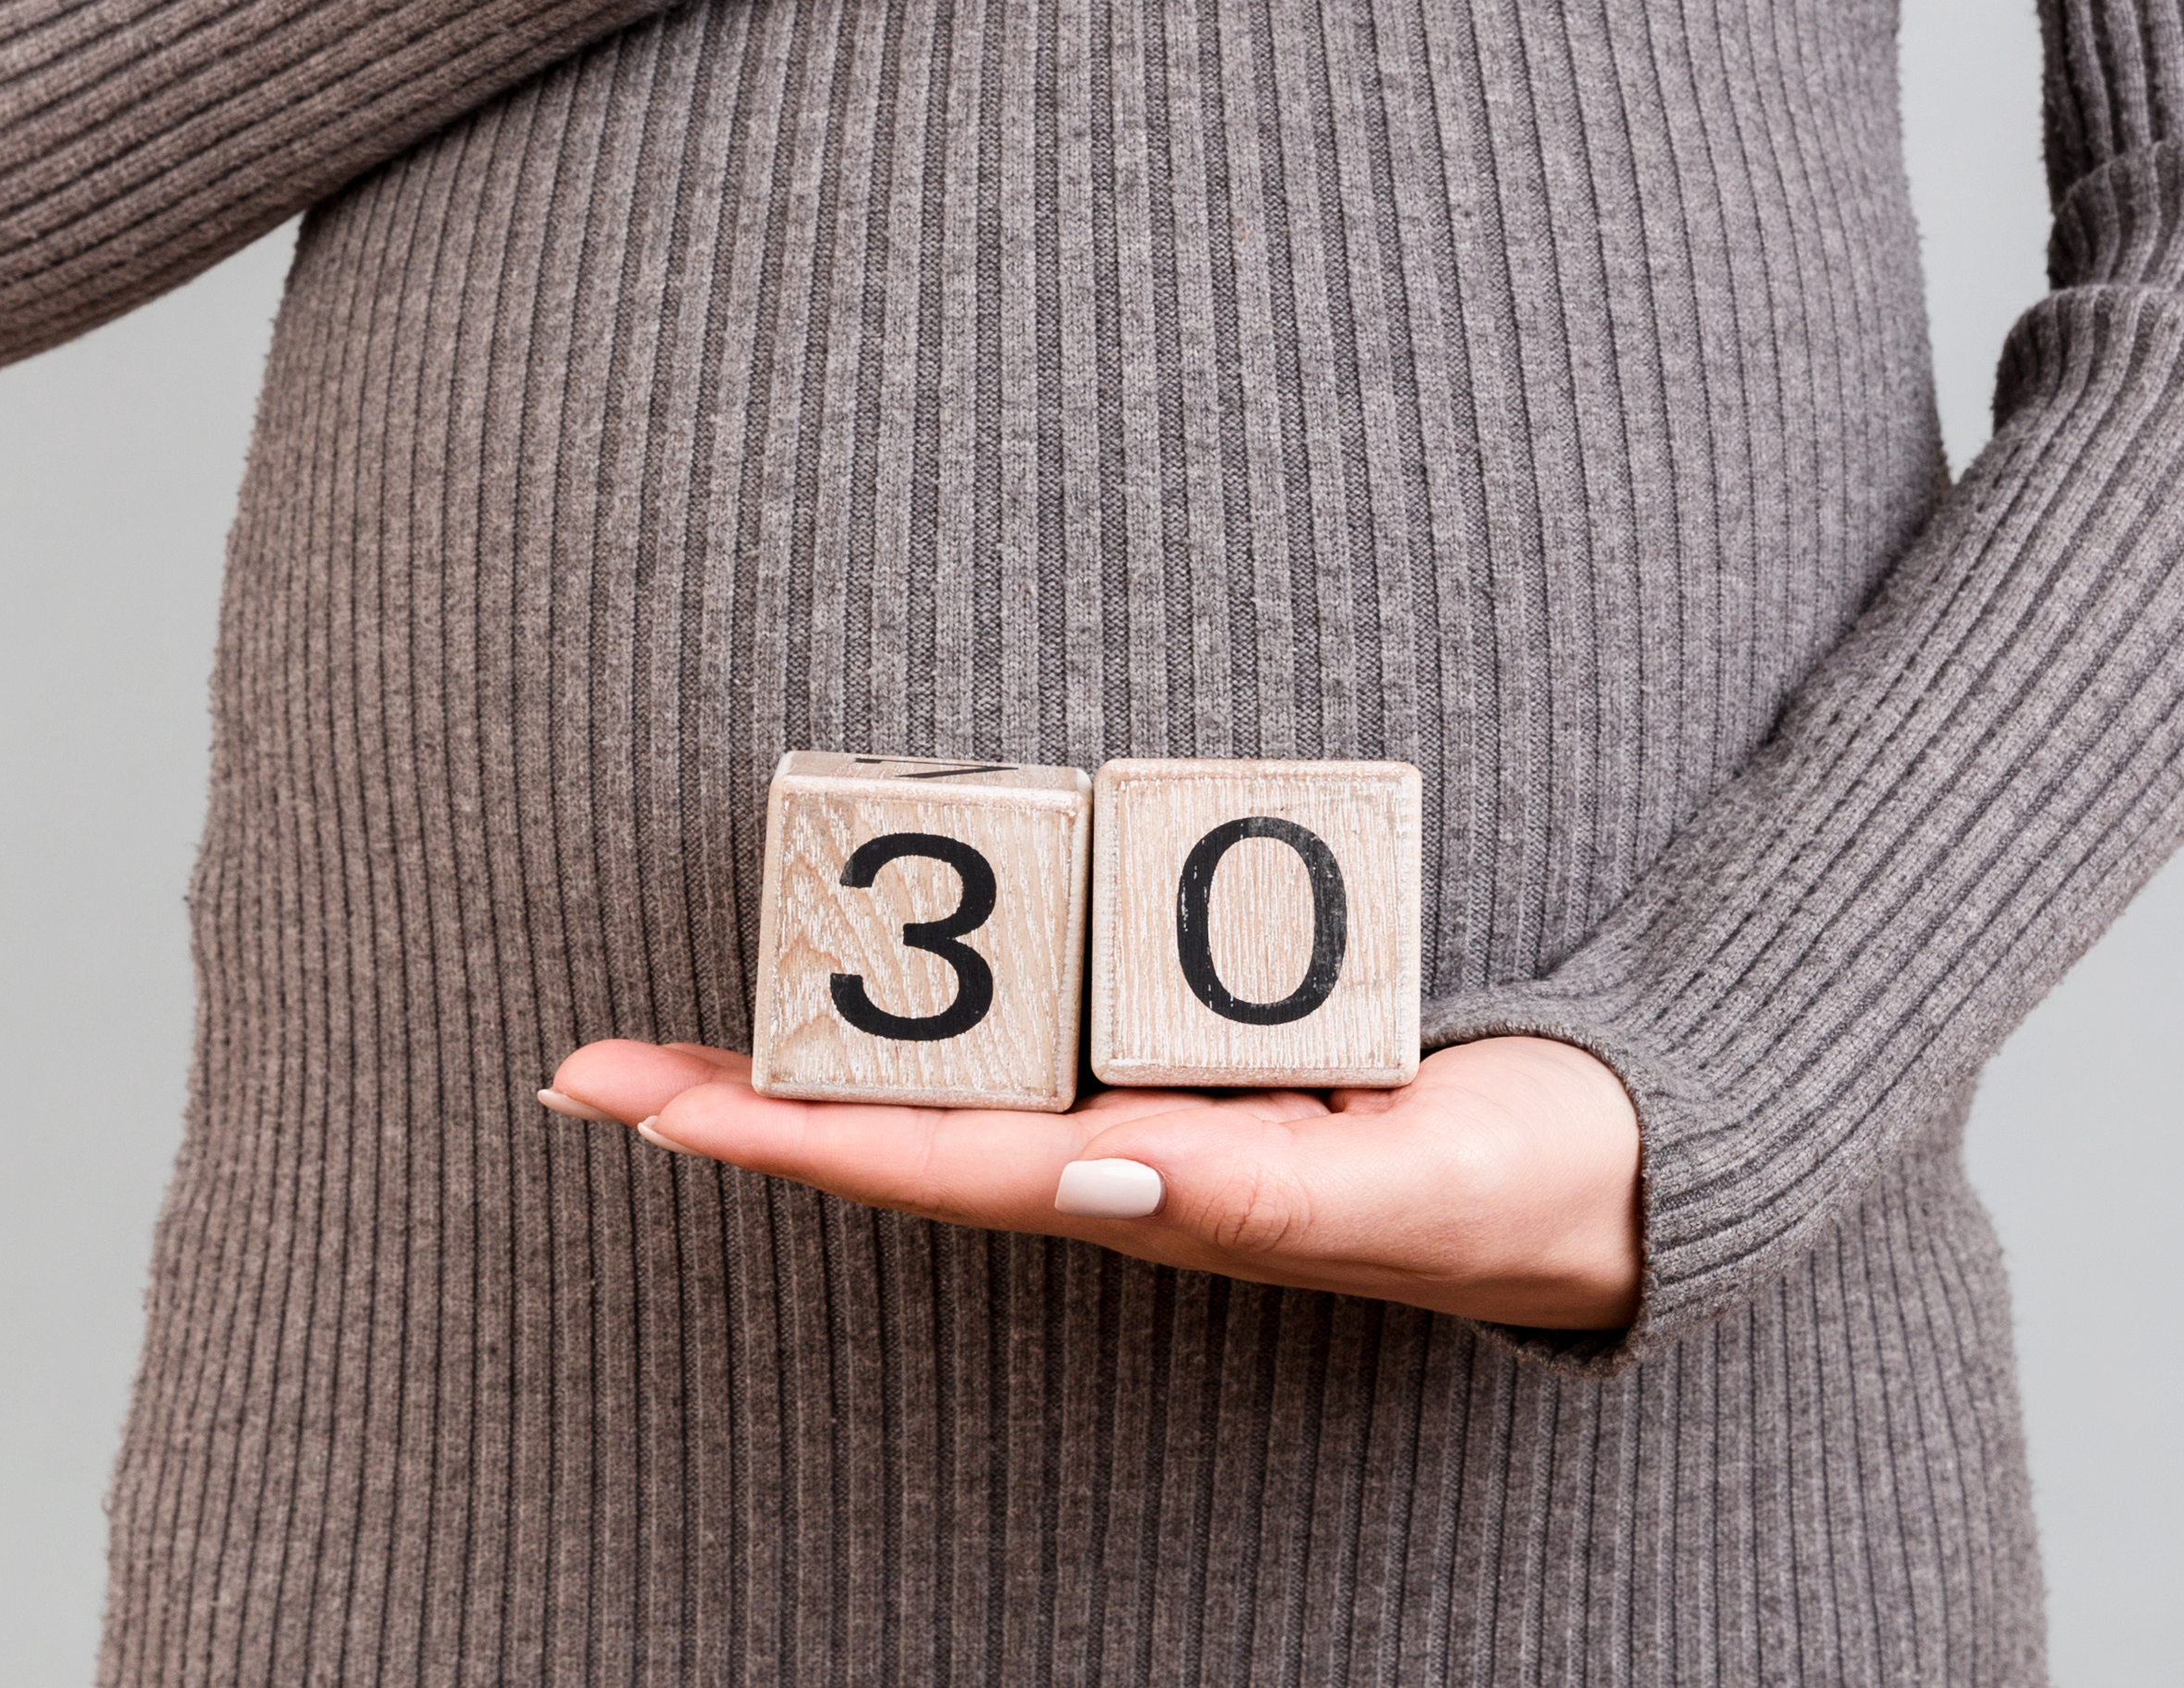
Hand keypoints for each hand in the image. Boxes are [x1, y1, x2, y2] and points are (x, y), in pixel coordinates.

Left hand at [540, 1032, 1644, 1334]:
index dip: (793, 1132)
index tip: (659, 1105)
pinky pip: (1013, 1042)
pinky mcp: (1175, 1057)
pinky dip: (907, 1018)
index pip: (938, 1165)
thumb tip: (1104, 1164)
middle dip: (738, 1106)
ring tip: (645, 1048)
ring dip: (790, 1071)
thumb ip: (1261, 1187)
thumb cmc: (1514, 1181)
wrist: (1606, 1167)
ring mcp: (1136, 1115)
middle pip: (889, 1136)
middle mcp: (1116, 1161)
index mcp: (1157, 1194)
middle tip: (577, 1070)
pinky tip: (834, 989)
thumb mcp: (1408, 1186)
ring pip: (929, 1094)